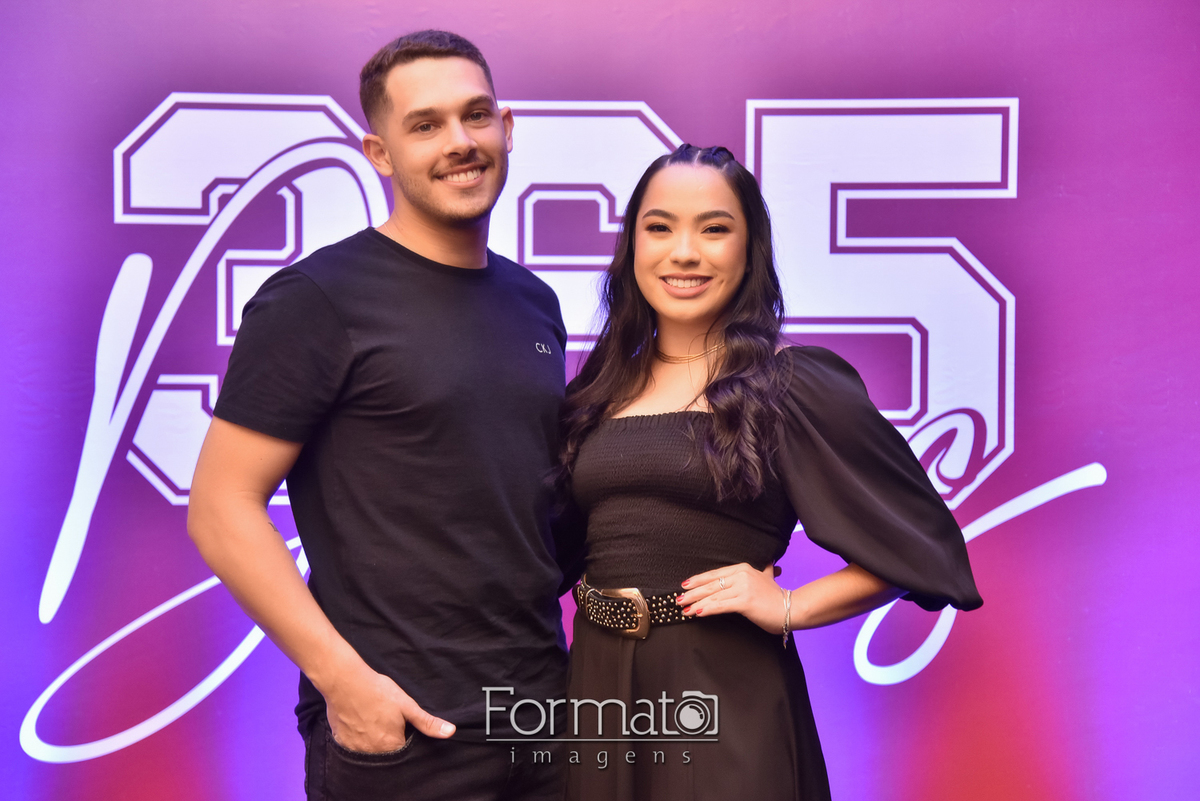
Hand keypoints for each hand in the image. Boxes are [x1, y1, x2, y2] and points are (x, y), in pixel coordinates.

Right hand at [322, 660, 454, 752]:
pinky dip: (358, 739)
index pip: (404, 753)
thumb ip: (427, 722)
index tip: (402, 728)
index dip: (405, 740)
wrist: (344, 681)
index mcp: (391, 745)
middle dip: (388, 742)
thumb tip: (450, 732)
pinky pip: (353, 748)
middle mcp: (373, 752)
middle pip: (386, 754)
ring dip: (373, 741)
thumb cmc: (377, 691)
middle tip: (385, 721)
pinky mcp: (341, 742)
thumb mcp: (407, 705)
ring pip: (370, 751)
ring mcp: (355, 749)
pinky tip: (360, 723)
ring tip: (373, 721)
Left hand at [677, 563, 786, 633]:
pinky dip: (707, 609)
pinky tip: (697, 612)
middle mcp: (741, 575)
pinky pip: (720, 606)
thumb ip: (765, 571)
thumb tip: (770, 566)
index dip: (698, 580)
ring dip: (695, 603)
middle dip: (692, 593)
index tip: (685, 585)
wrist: (792, 608)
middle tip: (678, 599)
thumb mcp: (769, 579)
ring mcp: (743, 588)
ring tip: (683, 609)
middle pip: (710, 584)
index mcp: (743, 568)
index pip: (715, 574)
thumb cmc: (778, 598)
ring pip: (713, 595)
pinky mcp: (744, 602)